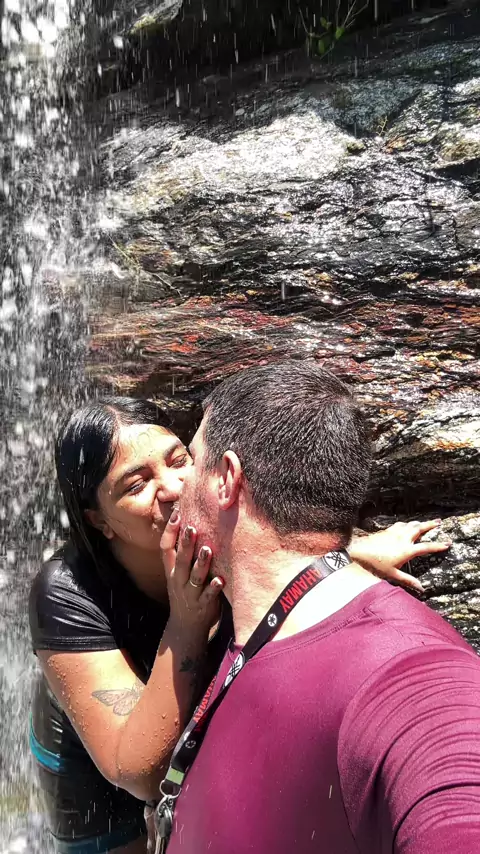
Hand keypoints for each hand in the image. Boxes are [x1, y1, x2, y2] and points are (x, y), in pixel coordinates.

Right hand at [160, 510, 223, 635]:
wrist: (185, 627)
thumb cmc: (186, 592)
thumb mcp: (179, 574)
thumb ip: (184, 554)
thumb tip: (191, 524)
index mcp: (171, 570)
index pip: (166, 548)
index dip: (170, 532)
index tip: (177, 515)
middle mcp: (178, 580)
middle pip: (180, 560)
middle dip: (186, 544)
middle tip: (192, 527)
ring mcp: (190, 593)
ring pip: (194, 577)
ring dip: (201, 564)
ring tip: (208, 550)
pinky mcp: (203, 605)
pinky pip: (208, 596)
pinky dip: (214, 588)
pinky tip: (221, 580)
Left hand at [350, 520, 451, 592]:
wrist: (358, 552)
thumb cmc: (375, 565)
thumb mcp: (392, 575)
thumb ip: (408, 581)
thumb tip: (421, 588)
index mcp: (406, 550)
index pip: (426, 547)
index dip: (437, 546)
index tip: (447, 544)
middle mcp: (402, 539)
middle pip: (419, 529)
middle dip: (430, 525)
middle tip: (439, 522)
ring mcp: (394, 533)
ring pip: (410, 524)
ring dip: (419, 523)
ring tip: (425, 522)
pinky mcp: (387, 531)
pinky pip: (400, 525)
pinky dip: (406, 523)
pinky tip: (406, 524)